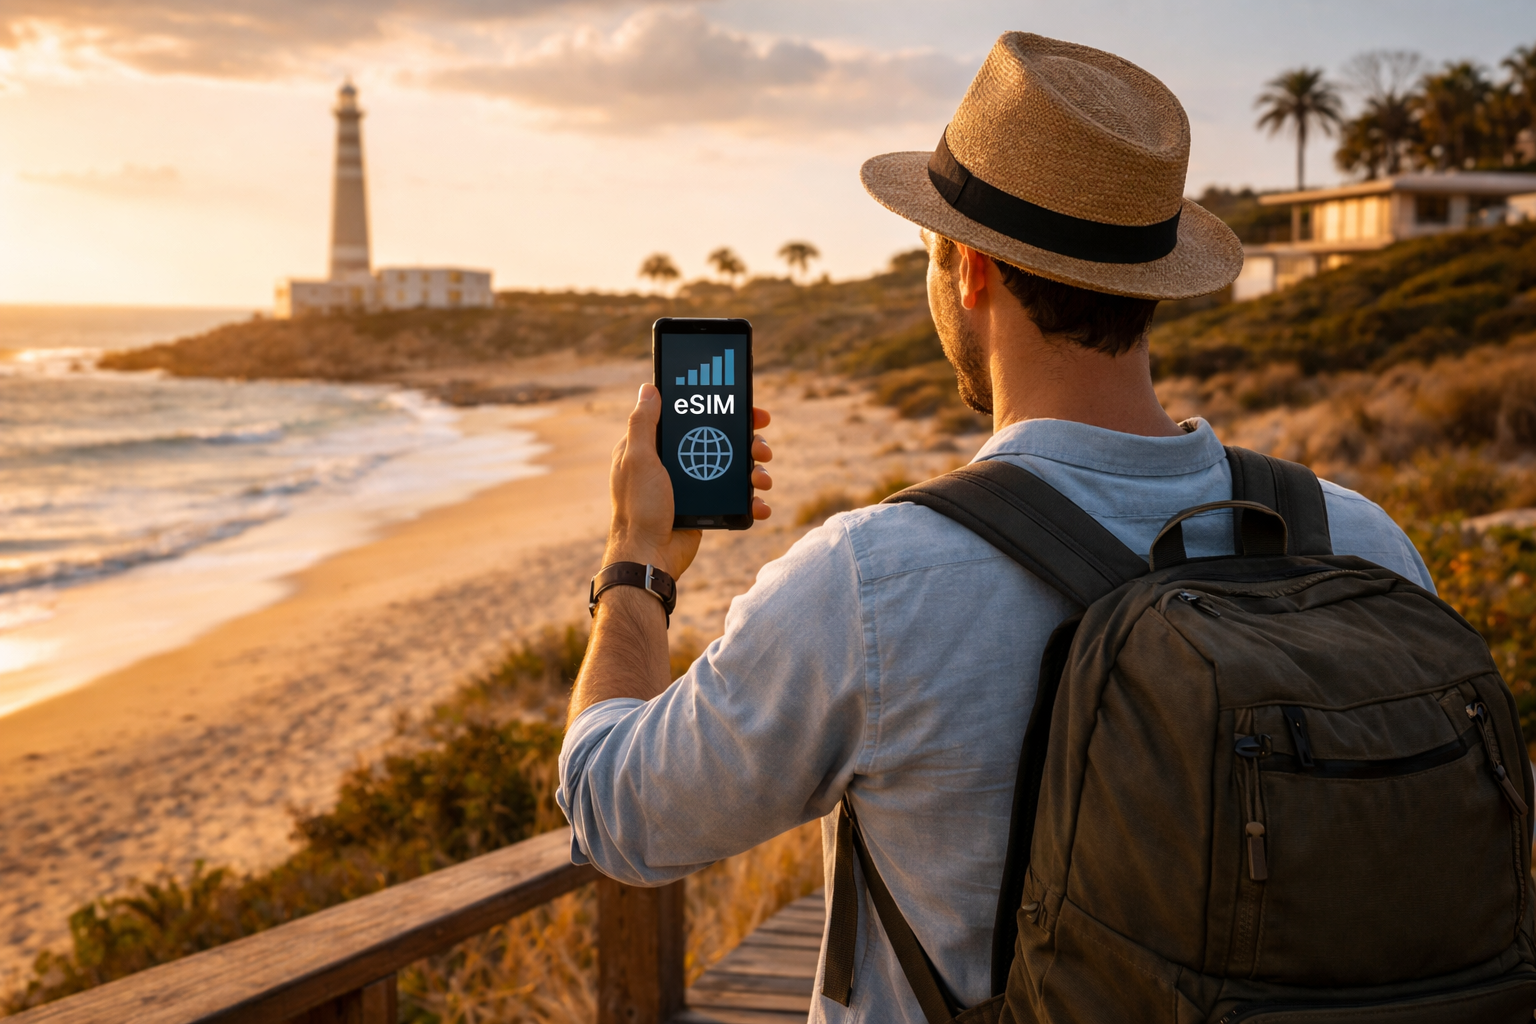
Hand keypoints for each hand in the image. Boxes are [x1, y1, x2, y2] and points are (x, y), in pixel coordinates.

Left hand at [605, 384, 773, 577]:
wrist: (649, 556)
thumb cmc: (638, 507)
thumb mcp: (638, 459)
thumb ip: (643, 423)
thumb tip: (650, 388)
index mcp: (656, 446)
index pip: (692, 416)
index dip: (720, 409)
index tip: (747, 408)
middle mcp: (675, 461)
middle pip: (720, 440)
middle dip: (748, 442)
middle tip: (763, 448)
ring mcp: (693, 484)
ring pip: (732, 468)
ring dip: (755, 471)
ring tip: (763, 480)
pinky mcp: (706, 506)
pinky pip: (735, 497)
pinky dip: (752, 501)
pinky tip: (760, 505)